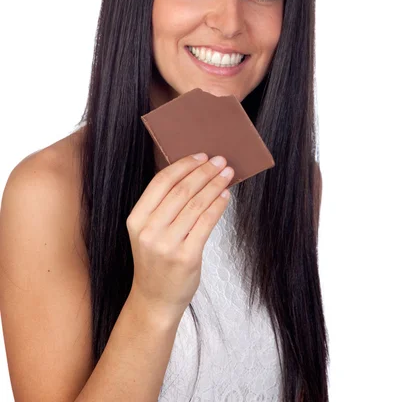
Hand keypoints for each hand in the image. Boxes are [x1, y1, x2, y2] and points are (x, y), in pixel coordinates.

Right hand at [126, 153, 233, 323]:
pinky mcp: (187, 257)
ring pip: (196, 204)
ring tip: (226, 174)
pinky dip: (217, 205)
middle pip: (181, 190)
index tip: (201, 156)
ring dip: (214, 185)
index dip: (183, 165)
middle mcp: (149, 231)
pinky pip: (206, 223)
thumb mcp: (148, 231)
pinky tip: (225, 196)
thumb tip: (192, 173)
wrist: (155, 299)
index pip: (161, 182)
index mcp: (137, 219)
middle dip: (204, 172)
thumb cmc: (155, 261)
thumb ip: (163, 205)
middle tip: (219, 160)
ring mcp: (167, 245)